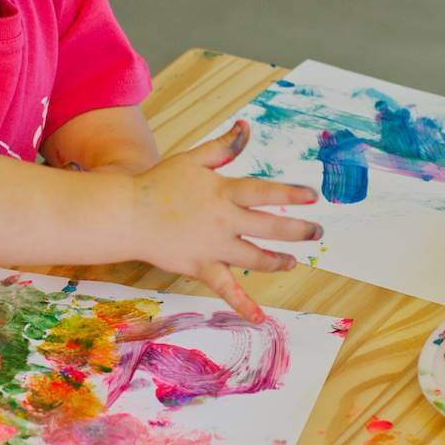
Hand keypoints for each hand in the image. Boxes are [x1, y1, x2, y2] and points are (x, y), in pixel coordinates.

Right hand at [130, 120, 320, 320]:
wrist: (127, 214)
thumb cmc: (158, 183)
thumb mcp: (192, 159)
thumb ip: (223, 147)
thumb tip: (246, 126)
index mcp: (224, 192)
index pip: (266, 192)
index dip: (291, 194)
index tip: (313, 197)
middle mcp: (224, 221)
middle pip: (270, 227)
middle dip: (298, 231)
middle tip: (317, 232)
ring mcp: (214, 247)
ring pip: (256, 258)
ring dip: (278, 261)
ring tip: (292, 261)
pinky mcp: (201, 268)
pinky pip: (226, 290)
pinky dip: (243, 305)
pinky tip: (261, 318)